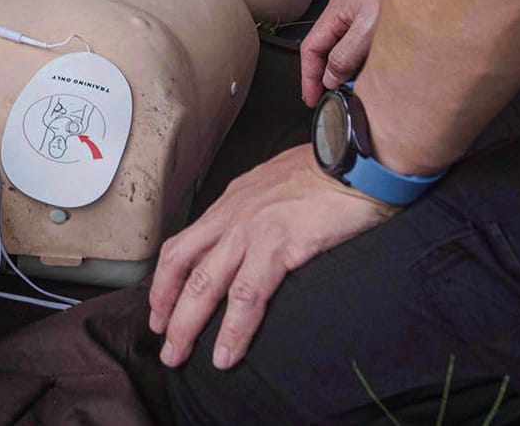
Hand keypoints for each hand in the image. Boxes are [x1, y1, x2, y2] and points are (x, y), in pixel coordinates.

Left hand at [148, 146, 394, 370]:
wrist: (359, 162)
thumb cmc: (328, 173)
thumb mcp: (277, 186)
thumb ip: (259, 210)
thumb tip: (255, 233)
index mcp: (232, 202)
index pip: (184, 244)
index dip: (165, 280)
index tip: (160, 308)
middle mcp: (233, 216)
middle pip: (182, 267)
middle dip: (166, 308)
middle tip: (162, 341)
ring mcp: (253, 231)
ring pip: (204, 284)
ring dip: (187, 325)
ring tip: (179, 356)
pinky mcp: (280, 246)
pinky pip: (248, 296)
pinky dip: (233, 330)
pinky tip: (226, 353)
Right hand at [300, 0, 383, 105]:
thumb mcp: (369, 30)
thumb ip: (345, 55)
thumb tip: (329, 77)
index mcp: (336, 12)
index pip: (311, 48)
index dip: (308, 75)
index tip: (311, 97)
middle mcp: (345, 14)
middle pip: (324, 50)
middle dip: (321, 77)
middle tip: (323, 100)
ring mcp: (360, 17)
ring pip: (341, 49)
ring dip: (340, 71)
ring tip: (343, 92)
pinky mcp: (376, 23)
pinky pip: (357, 47)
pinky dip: (356, 63)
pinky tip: (363, 75)